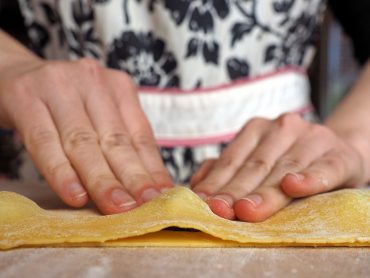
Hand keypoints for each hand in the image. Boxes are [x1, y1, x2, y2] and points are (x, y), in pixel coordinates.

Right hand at [0, 58, 171, 213]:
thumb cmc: (65, 103)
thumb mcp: (99, 114)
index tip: (162, 197)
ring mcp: (59, 86)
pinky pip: (45, 142)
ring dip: (102, 180)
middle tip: (145, 206)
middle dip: (132, 178)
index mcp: (118, 87)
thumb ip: (120, 141)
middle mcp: (93, 81)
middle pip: (115, 140)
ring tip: (117, 206)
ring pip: (84, 143)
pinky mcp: (26, 96)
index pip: (140, 135)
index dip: (152, 169)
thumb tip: (148, 184)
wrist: (16, 74)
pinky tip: (76, 195)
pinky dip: (62, 172)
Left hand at [191, 113, 368, 221]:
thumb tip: (197, 185)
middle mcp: (283, 128)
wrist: (334, 152)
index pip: (232, 160)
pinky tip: (293, 187)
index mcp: (257, 129)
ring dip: (265, 192)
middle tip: (220, 212)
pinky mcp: (339, 155)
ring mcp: (313, 139)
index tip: (203, 204)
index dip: (217, 183)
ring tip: (247, 210)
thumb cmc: (287, 161)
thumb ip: (227, 168)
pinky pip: (324, 168)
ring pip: (285, 169)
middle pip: (255, 166)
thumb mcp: (256, 159)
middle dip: (236, 191)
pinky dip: (309, 179)